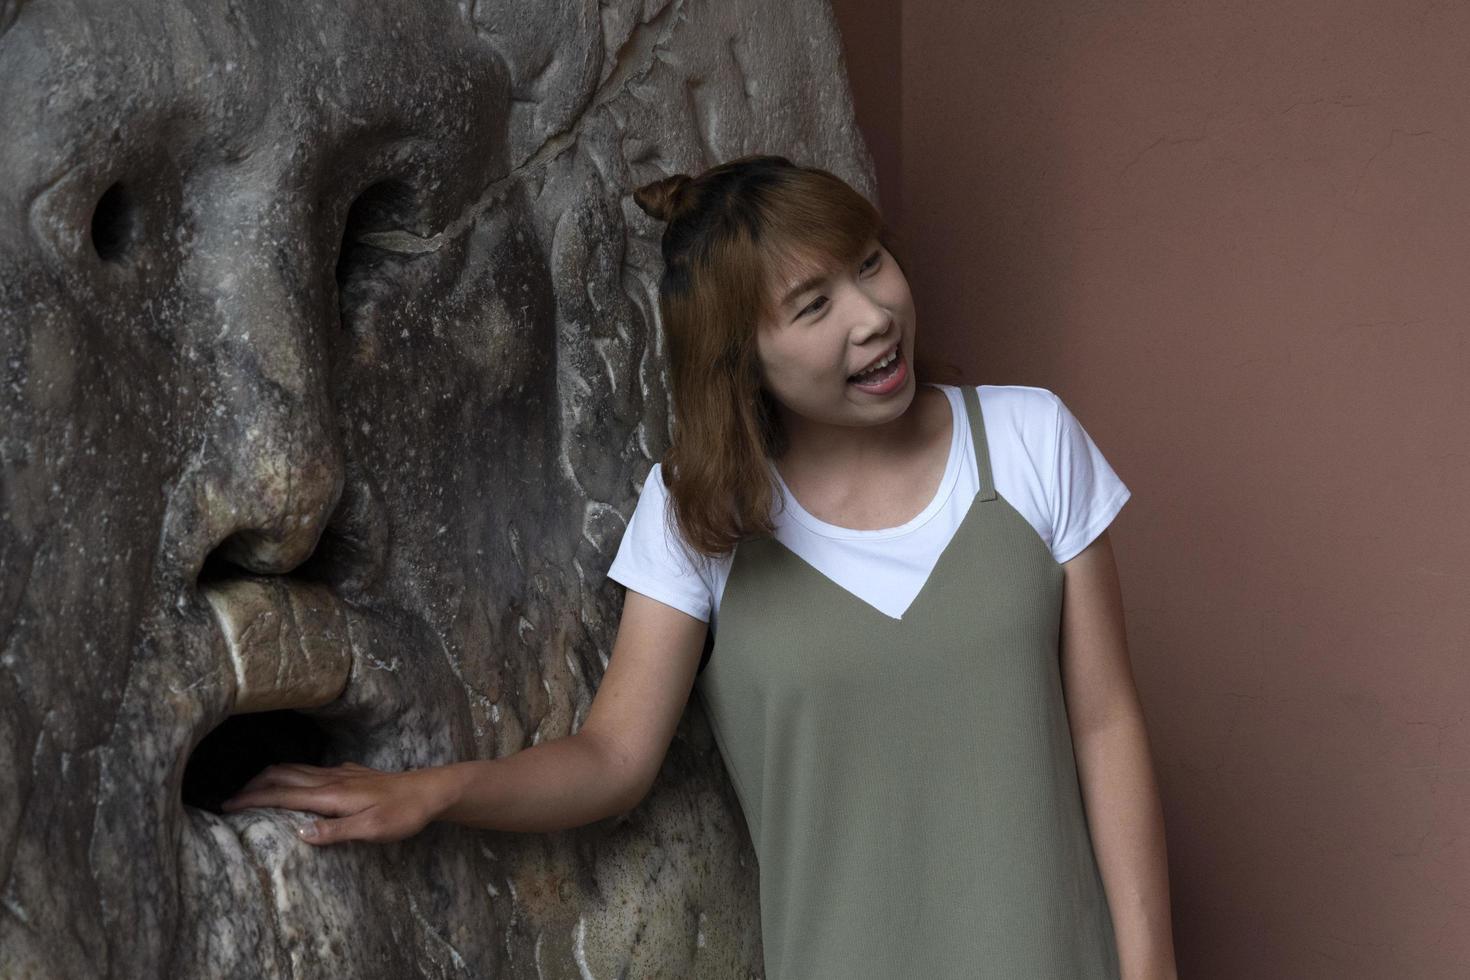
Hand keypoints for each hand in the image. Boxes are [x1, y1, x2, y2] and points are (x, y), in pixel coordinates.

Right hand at [219, 761, 453, 845]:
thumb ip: (334, 831)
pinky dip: (291, 776)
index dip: (252, 800)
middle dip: (253, 785)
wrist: (431, 791)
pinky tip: (294, 784)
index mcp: (331, 794)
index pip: (282, 795)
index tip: (226, 807)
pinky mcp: (352, 773)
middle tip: (230, 799)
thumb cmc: (403, 814)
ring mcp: (342, 773)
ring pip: (296, 769)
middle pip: (282, 775)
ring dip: (270, 778)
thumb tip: (298, 832)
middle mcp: (332, 779)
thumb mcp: (371, 830)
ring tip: (252, 790)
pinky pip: (312, 771)